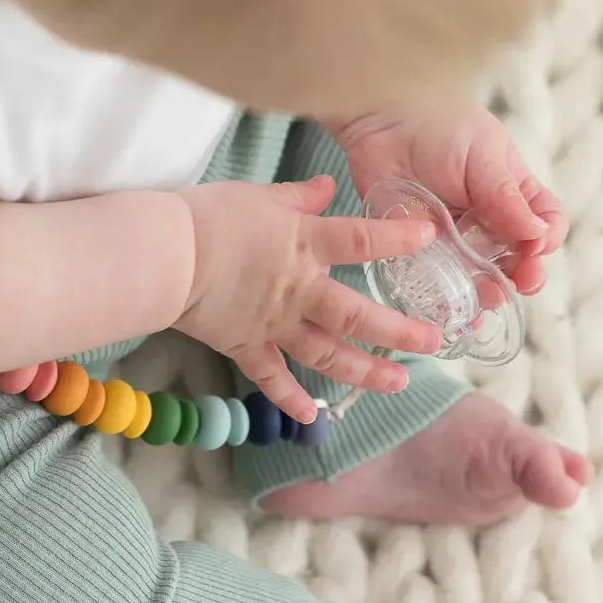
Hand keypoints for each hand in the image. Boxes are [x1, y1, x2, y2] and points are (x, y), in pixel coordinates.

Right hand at [176, 176, 441, 423]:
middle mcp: (299, 290)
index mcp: (304, 246)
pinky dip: (290, 399)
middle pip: (357, 316)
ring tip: (397, 382)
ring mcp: (274, 324)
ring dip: (363, 371)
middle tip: (434, 342)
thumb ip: (298, 196)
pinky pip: (272, 378)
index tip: (430, 240)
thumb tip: (327, 186)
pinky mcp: (245, 346)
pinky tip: (312, 416)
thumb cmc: (208, 218)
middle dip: (399, 331)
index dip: (397, 240)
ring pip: (326, 354)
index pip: (362, 241)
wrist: (167, 257)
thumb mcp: (258, 196)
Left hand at [333, 102, 565, 295]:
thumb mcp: (484, 156)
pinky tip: (448, 310)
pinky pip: (433, 280)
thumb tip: (538, 234)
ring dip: (484, 294)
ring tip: (483, 302)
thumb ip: (507, 197)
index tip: (536, 251)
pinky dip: (443, 298)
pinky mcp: (416, 247)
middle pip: (513, 259)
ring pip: (476, 276)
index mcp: (512, 193)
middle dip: (518, 277)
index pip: (544, 224)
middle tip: (515, 285)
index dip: (545, 242)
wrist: (381, 123)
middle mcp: (485, 220)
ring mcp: (451, 237)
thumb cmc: (438, 125)